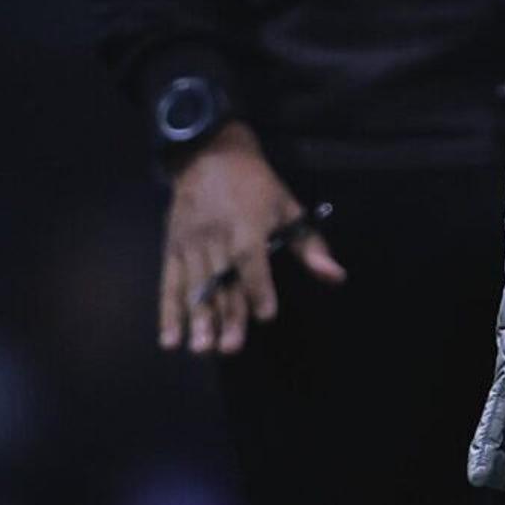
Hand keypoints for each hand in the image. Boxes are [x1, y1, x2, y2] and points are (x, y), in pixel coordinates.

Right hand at [161, 125, 345, 354]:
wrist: (208, 156)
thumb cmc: (257, 185)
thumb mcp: (288, 208)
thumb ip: (310, 246)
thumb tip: (336, 276)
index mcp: (246, 227)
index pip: (251, 260)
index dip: (258, 287)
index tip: (266, 315)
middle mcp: (215, 239)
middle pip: (221, 281)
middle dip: (226, 316)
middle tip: (230, 347)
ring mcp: (190, 246)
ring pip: (195, 288)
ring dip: (197, 320)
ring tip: (200, 348)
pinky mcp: (172, 251)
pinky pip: (169, 286)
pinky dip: (168, 314)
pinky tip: (169, 340)